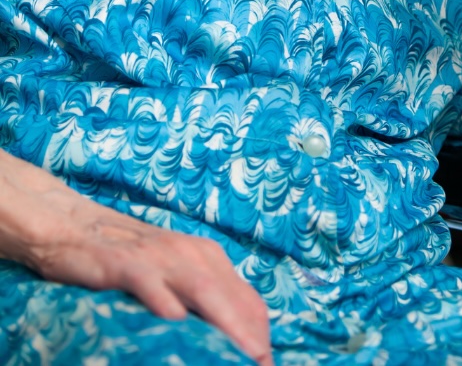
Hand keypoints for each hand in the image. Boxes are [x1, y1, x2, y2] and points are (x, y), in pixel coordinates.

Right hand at [7, 162, 271, 365]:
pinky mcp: (126, 264)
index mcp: (207, 257)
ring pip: (202, 289)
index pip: (246, 297)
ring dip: (225, 322)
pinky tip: (175, 322)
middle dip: (250, 333)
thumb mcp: (173, 273)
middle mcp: (191, 254)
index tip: (267, 360)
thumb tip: (225, 337)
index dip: (260, 331)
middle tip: (261, 363)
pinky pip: (150, 283)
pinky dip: (165, 302)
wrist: (77, 227)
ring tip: (240, 353)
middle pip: (231, 296)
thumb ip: (198, 299)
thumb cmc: (128, 257)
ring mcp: (160, 258)